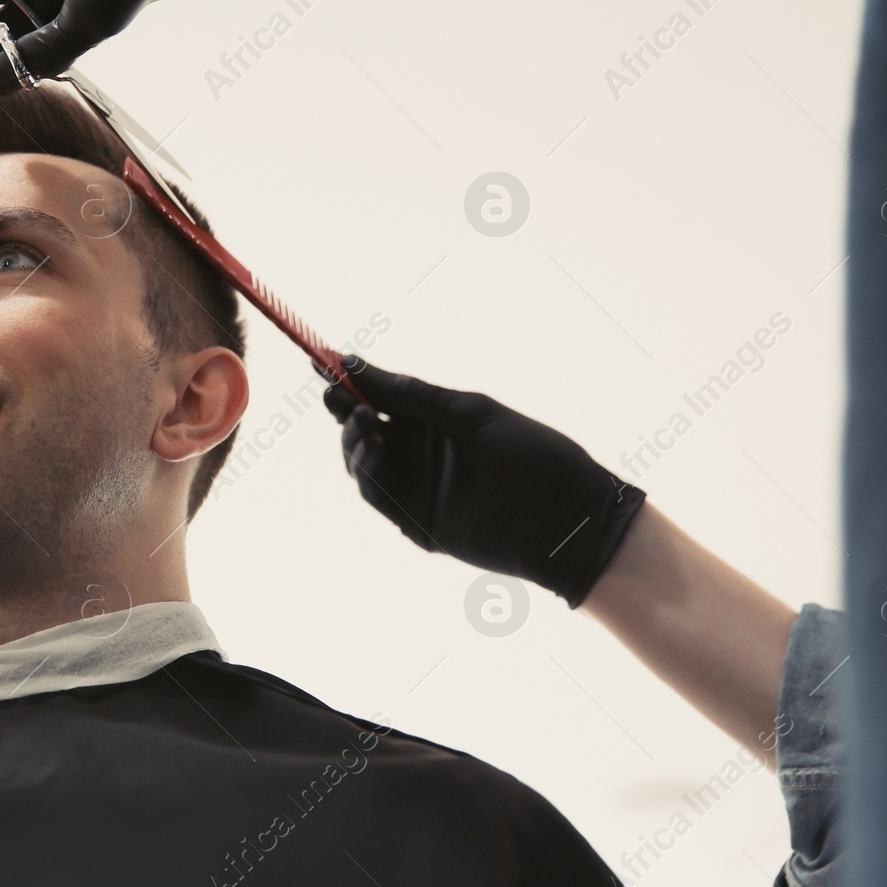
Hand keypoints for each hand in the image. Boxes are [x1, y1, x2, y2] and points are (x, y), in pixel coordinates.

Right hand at [315, 355, 645, 607]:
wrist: (567, 518)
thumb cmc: (530, 455)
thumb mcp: (467, 413)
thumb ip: (410, 394)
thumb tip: (353, 363)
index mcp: (433, 421)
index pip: (378, 397)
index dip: (347, 381)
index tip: (319, 361)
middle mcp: (420, 455)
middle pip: (360, 432)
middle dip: (344, 412)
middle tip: (337, 397)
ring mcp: (417, 491)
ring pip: (362, 466)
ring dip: (353, 443)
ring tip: (365, 424)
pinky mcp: (418, 525)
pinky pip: (380, 499)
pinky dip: (367, 475)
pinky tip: (372, 449)